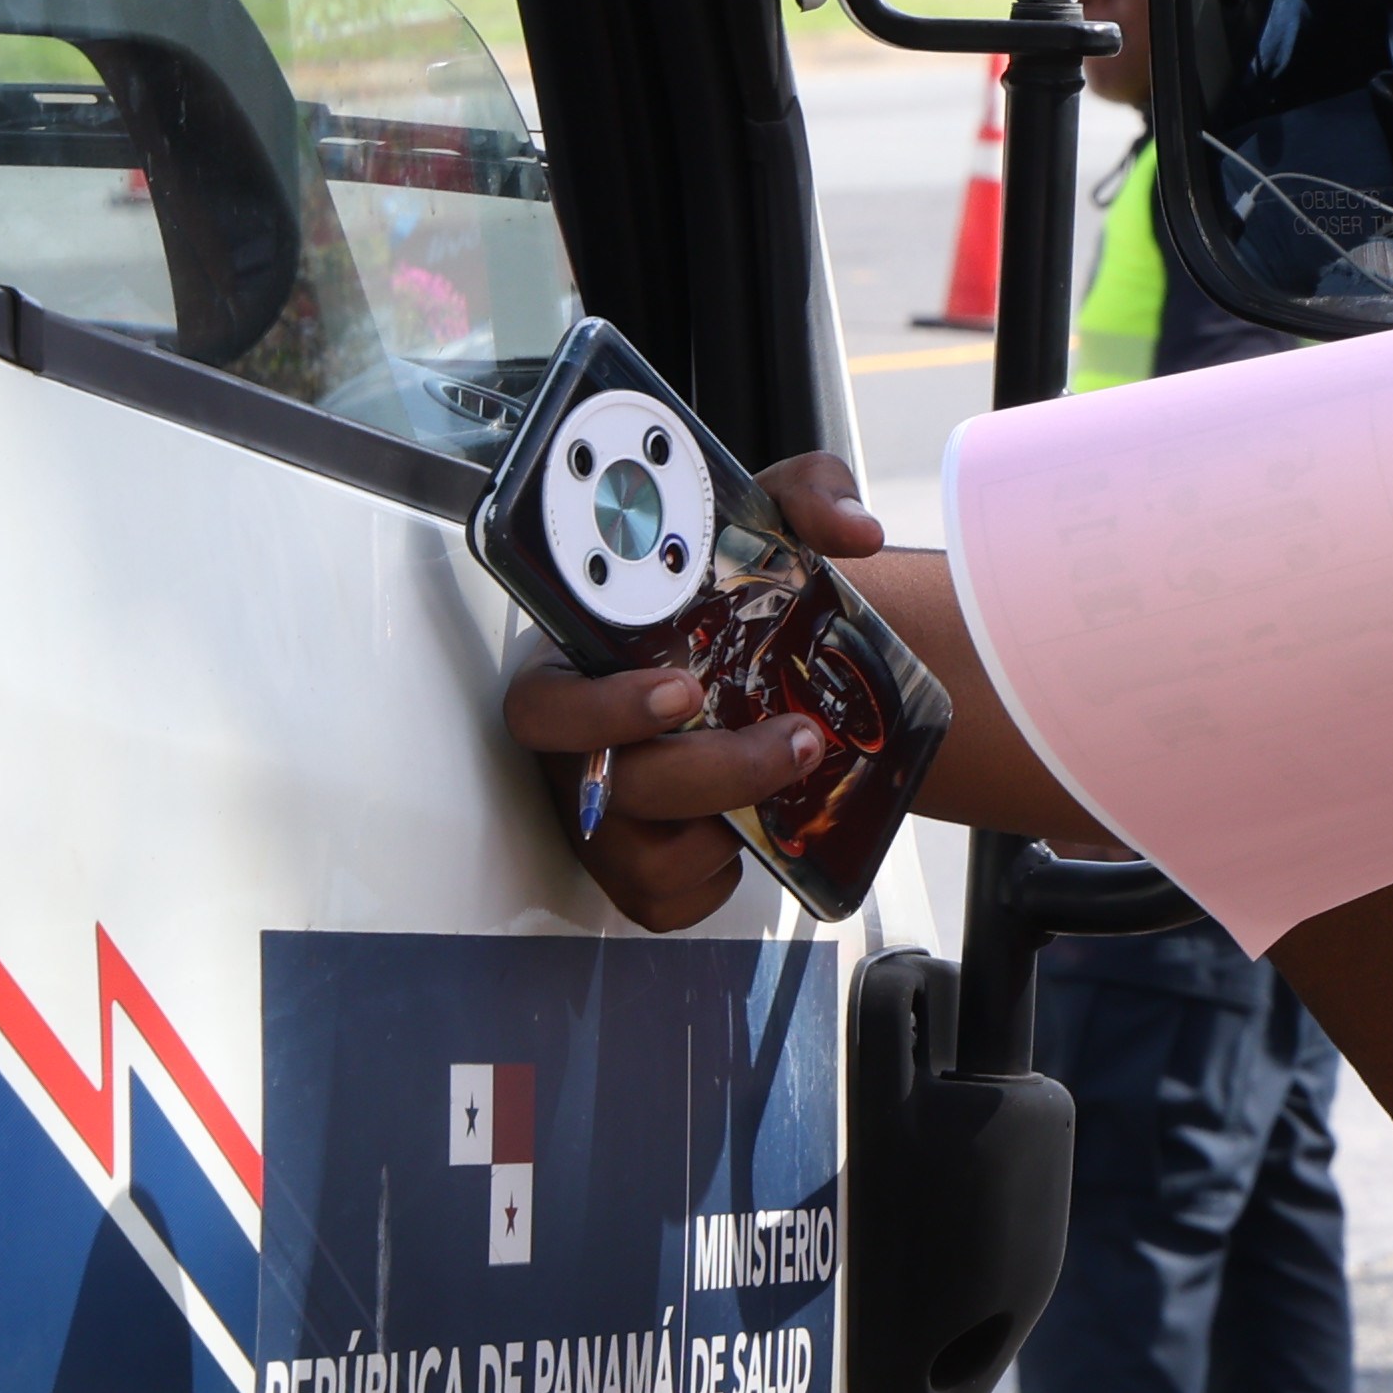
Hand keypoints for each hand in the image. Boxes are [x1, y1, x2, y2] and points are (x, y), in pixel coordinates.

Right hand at [503, 452, 892, 930]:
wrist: (767, 660)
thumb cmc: (731, 596)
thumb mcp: (766, 523)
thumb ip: (805, 495)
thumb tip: (852, 528)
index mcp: (575, 669)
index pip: (540, 706)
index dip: (604, 709)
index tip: (684, 689)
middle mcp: (578, 749)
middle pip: (608, 787)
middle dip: (708, 771)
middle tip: (792, 738)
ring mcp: (603, 815)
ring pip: (642, 852)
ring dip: (729, 821)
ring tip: (797, 772)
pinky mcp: (637, 868)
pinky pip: (666, 898)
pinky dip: (716, 878)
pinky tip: (757, 831)